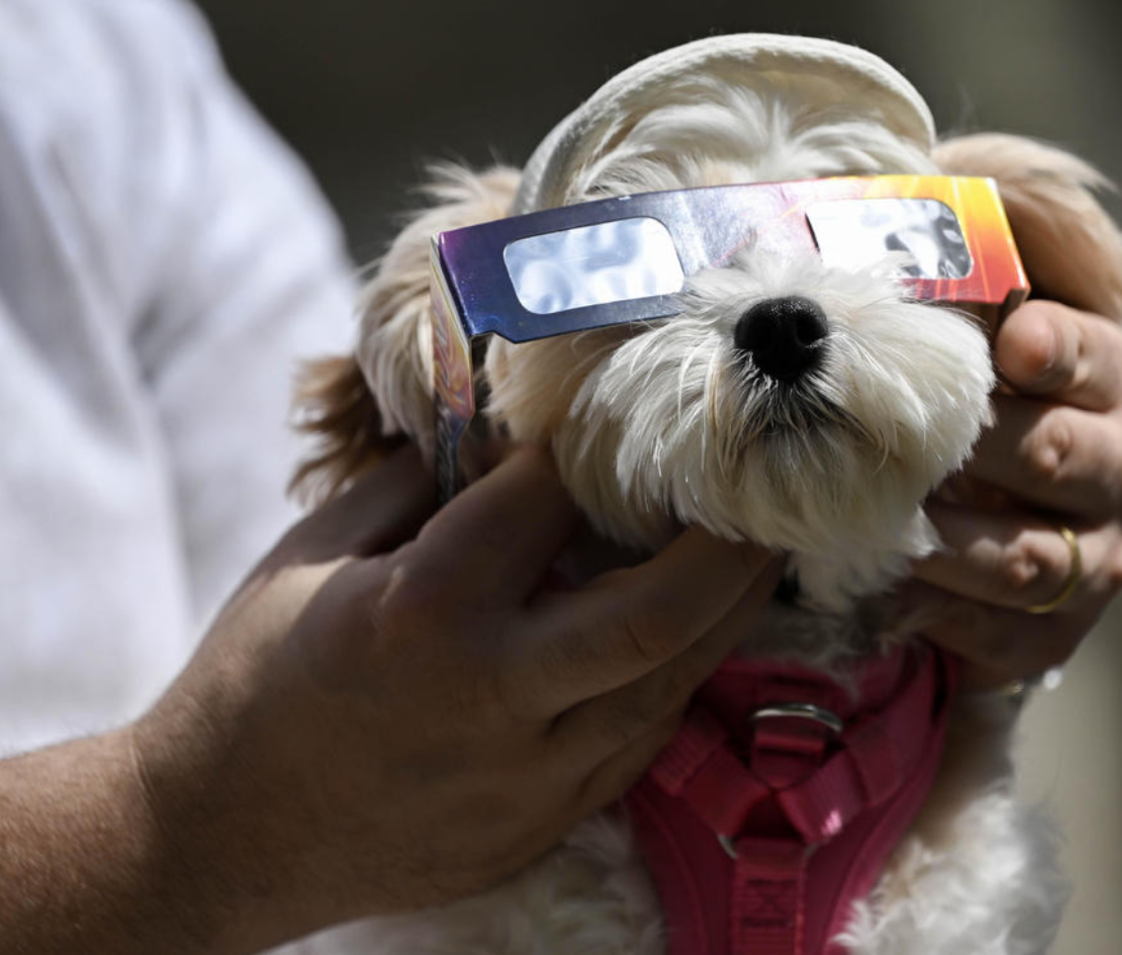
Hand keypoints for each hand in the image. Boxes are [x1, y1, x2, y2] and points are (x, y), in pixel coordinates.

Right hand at [130, 446, 780, 953]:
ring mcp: (524, 776)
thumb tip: (495, 431)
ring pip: (666, 688)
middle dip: (730, 551)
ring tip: (755, 560)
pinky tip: (689, 642)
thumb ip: (412, 485)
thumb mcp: (311, 554)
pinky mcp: (537, 827)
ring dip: (723, 619)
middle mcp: (492, 695)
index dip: (590, 451)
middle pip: (657, 615)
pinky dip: (669, 685)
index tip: (622, 420)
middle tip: (767, 497)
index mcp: (425, 610)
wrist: (220, 837)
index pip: (548, 502)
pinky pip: (636, 747)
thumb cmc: (255, 676)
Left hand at [906, 301, 1121, 689]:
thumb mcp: (975, 337)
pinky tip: (880, 582)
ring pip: (1022, 558)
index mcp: (1110, 376)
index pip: (1087, 355)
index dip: (1046, 349)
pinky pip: (997, 628)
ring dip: (940, 543)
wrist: (995, 518)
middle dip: (964, 449)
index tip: (1006, 343)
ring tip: (873, 521)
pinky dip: (933, 609)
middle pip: (1048, 455)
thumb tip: (874, 266)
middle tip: (889, 438)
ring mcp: (1099, 556)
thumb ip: (952, 294)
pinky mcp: (1058, 632)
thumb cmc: (971, 403)